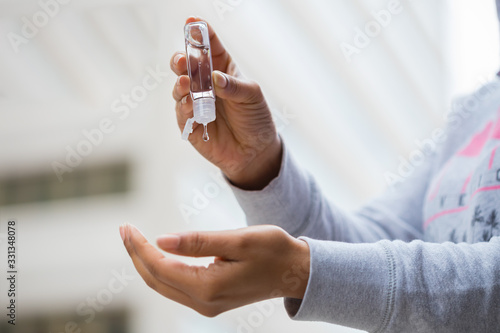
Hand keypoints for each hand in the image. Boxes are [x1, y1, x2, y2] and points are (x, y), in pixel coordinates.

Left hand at [120, 224, 309, 316]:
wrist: (295, 271)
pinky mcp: (211, 300)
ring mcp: (207, 305)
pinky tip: (156, 254)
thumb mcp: (239, 240)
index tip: (126, 227)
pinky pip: (176, 287)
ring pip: (163, 285)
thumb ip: (199, 242)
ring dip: (145, 262)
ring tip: (134, 239)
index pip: (160, 267)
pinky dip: (161, 270)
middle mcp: (203, 302)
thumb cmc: (273, 250)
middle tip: (124, 229)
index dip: (139, 247)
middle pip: (155, 280)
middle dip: (136, 254)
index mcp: (208, 287)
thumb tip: (161, 240)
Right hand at [171, 17, 281, 189]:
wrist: (255, 152)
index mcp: (222, 70)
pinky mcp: (190, 124)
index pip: (209, 47)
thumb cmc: (255, 119)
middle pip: (186, 66)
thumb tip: (215, 77)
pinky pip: (182, 113)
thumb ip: (233, 86)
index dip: (200, 33)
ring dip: (181, 84)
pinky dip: (184, 107)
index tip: (192, 22)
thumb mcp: (252, 96)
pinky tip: (190, 104)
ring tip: (186, 82)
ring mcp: (195, 103)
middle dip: (181, 59)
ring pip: (179, 88)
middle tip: (182, 60)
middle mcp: (205, 84)